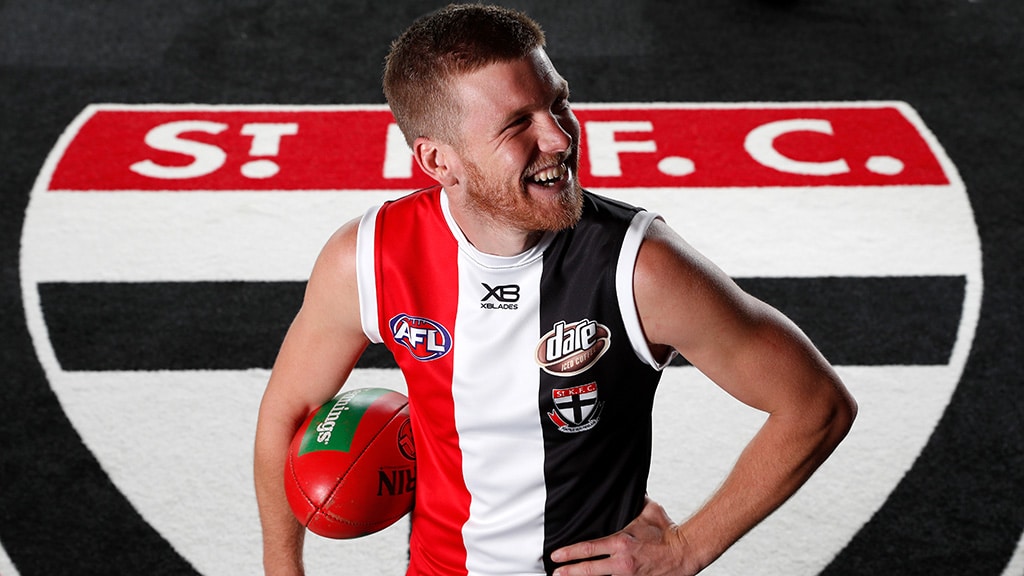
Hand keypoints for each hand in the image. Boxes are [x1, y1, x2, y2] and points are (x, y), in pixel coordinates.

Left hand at [550, 497, 695, 575]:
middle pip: (588, 571)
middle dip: (569, 572)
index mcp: (621, 543)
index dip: (570, 553)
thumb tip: (624, 486)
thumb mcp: (649, 509)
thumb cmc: (667, 530)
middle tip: (555, 573)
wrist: (685, 552)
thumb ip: (632, 500)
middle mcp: (622, 563)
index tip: (556, 555)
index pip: (589, 549)